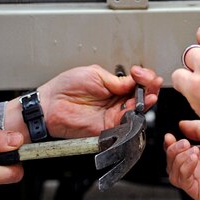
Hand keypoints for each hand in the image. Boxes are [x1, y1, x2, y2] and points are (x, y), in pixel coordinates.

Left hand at [39, 64, 161, 137]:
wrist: (50, 104)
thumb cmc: (65, 87)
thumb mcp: (94, 74)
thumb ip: (116, 80)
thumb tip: (134, 81)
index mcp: (112, 86)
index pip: (135, 83)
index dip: (143, 78)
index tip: (140, 72)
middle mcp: (114, 101)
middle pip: (140, 97)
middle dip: (149, 88)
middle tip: (150, 82)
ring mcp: (112, 114)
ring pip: (137, 110)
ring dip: (146, 101)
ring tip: (148, 94)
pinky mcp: (107, 127)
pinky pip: (126, 123)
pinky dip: (136, 115)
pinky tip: (140, 105)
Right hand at [164, 120, 199, 199]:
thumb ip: (198, 129)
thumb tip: (182, 125)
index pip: (177, 154)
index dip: (170, 145)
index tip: (169, 136)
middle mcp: (199, 169)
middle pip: (171, 163)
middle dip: (173, 150)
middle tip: (183, 143)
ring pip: (173, 174)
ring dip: (178, 159)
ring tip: (192, 151)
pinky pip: (183, 182)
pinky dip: (185, 168)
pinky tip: (194, 159)